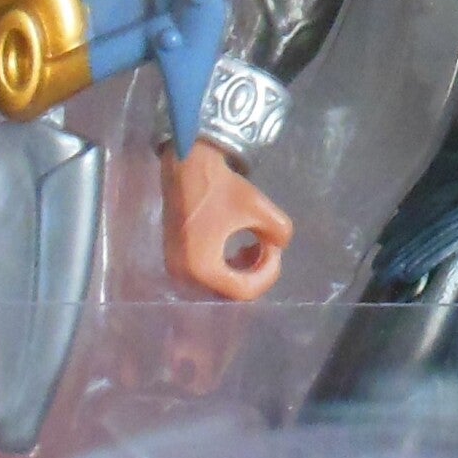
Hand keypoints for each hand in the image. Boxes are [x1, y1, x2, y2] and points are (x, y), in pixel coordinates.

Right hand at [163, 138, 292, 298]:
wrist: (186, 164)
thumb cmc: (220, 187)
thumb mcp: (259, 208)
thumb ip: (280, 233)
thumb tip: (280, 245)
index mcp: (202, 269)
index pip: (244, 291)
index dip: (268, 274)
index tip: (275, 249)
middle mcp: (184, 276)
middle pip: (231, 292)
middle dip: (256, 272)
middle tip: (268, 249)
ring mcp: (177, 269)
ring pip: (221, 285)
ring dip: (244, 270)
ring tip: (256, 246)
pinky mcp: (176, 259)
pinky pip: (208, 275)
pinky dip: (229, 265)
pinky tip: (240, 246)